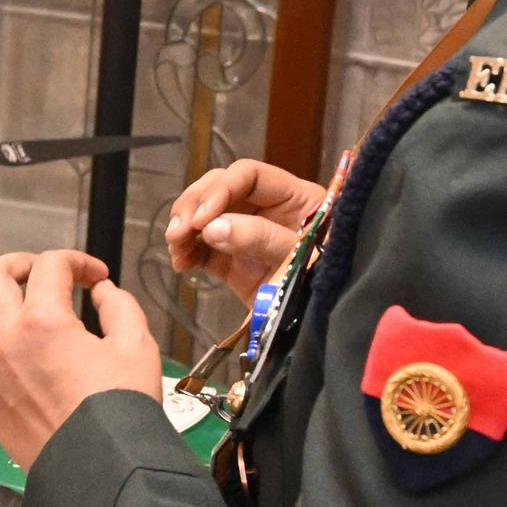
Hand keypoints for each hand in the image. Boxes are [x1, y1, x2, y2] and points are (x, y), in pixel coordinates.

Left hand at [0, 249, 161, 470]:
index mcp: (43, 321)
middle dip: (19, 264)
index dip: (77, 261)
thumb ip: (120, 307)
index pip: (50, 265)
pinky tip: (3, 350)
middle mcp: (5, 340)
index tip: (93, 277)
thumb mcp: (136, 347)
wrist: (100, 469)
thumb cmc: (119, 413)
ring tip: (12, 307)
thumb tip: (104, 293)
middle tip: (41, 273)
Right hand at [164, 158, 327, 302]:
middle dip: (195, 205)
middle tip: (178, 231)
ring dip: (185, 227)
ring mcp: (247, 235)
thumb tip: (212, 227)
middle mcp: (267, 210)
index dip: (222, 189)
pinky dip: (187, 251)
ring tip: (176, 247)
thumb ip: (261, 239)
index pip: (250, 175)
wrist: (331, 331)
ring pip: (206, 215)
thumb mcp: (300, 258)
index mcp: (294, 198)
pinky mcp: (233, 263)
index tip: (201, 216)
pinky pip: (203, 248)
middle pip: (221, 189)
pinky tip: (180, 263)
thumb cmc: (327, 285)